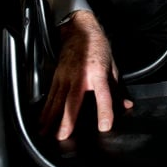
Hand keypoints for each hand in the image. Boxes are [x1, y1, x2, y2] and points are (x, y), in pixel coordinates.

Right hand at [40, 10, 132, 139]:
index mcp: (97, 72)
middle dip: (67, 119)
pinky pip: (50, 95)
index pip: (103, 94)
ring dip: (51, 118)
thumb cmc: (97, 46)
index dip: (104, 111)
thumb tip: (125, 106)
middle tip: (62, 136)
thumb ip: (117, 88)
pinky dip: (45, 109)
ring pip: (57, 99)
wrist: (80, 30)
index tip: (104, 126)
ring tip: (45, 134)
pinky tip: (41, 120)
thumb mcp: (112, 66)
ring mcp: (66, 75)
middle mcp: (80, 75)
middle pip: (73, 100)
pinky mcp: (57, 75)